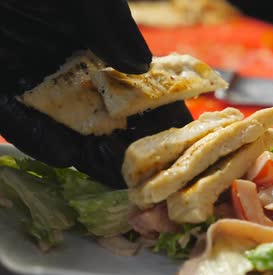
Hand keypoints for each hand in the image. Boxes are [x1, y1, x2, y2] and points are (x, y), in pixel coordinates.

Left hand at [0, 0, 192, 187]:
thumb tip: (141, 66)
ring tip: (110, 171)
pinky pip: (16, 118)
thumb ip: (112, 24)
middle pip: (101, 112)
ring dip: (86, 149)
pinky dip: (37, 137)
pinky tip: (63, 154)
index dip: (155, 110)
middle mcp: (66, 64)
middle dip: (123, 141)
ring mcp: (31, 77)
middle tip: (141, 167)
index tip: (175, 134)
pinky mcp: (0, 87)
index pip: (133, 83)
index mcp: (94, 42)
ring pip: (62, 123)